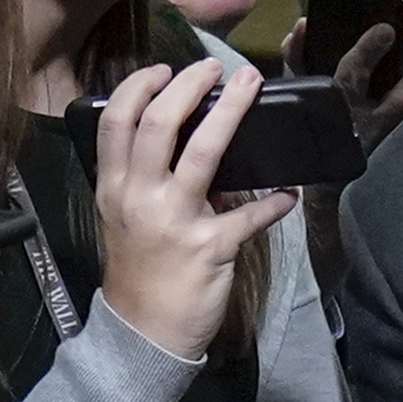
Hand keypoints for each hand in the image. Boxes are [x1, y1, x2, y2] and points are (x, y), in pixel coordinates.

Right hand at [89, 52, 300, 358]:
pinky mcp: (210, 248)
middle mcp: (139, 198)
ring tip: (249, 87)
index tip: (163, 70)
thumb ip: (141, 180)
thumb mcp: (122, 219)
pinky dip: (273, 202)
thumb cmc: (136, 271)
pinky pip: (249, 216)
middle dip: (189, 86)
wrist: (142, 334)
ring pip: (204, 154)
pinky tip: (288, 193)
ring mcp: (175, 222)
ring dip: (231, 114)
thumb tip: (183, 140)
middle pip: (160, 125)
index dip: (139, 87)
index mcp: (114, 188)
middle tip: (213, 67)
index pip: (117, 122)